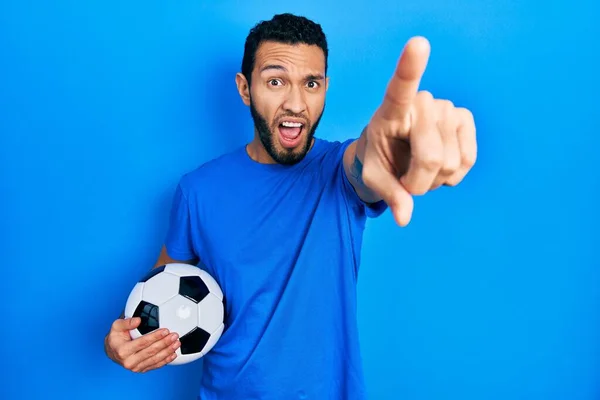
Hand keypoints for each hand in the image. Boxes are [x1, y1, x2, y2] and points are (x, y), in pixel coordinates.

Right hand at [104, 317, 179, 372]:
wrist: (112, 351)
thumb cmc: (116, 337)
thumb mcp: (116, 326)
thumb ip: (127, 322)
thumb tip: (138, 320)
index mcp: (123, 351)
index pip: (143, 343)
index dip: (155, 336)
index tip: (166, 330)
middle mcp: (129, 361)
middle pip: (151, 352)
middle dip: (165, 343)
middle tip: (174, 336)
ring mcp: (136, 367)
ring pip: (155, 360)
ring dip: (168, 351)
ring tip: (176, 343)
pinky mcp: (141, 370)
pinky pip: (155, 365)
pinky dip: (166, 360)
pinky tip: (173, 354)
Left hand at [362, 36, 476, 226]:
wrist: (391, 156)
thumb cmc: (377, 159)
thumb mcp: (373, 177)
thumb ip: (388, 195)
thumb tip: (404, 217)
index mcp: (391, 110)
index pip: (401, 87)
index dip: (411, 67)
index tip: (418, 43)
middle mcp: (423, 102)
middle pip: (431, 159)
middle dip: (417, 182)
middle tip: (405, 177)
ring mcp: (447, 108)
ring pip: (450, 164)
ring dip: (434, 181)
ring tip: (419, 168)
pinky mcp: (465, 119)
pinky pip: (467, 161)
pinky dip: (452, 176)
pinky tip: (439, 167)